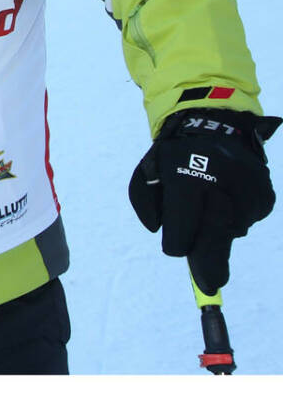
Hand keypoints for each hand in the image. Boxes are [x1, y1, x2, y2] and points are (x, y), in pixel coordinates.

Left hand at [128, 108, 279, 292]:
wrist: (213, 125)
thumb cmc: (173, 156)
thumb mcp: (148, 174)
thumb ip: (147, 205)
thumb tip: (165, 238)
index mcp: (188, 176)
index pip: (184, 229)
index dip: (177, 243)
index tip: (175, 247)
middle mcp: (223, 182)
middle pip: (215, 236)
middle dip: (210, 263)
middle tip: (210, 285)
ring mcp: (249, 189)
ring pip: (231, 230)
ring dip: (218, 228)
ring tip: (209, 199)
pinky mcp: (265, 196)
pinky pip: (246, 220)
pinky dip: (234, 218)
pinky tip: (226, 196)